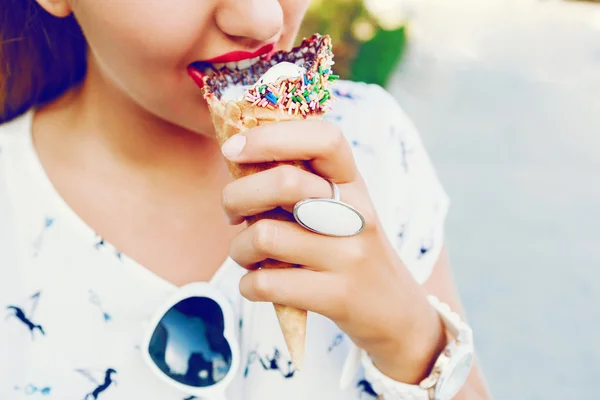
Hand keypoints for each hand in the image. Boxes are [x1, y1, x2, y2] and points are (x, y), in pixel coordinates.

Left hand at [220, 119, 445, 382]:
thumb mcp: (338, 208)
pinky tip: (257, 285)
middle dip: (235, 197)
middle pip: (283, 183)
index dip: (270, 136)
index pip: (323, 138)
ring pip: (265, 235)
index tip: (233, 148)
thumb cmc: (348, 251)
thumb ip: (299, 182)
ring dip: (239, 249)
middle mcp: (356, 214)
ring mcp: (350, 255)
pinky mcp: (338, 296)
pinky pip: (267, 283)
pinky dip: (248, 285)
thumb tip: (237, 155)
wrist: (395, 311)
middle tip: (232, 214)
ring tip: (250, 256)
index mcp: (353, 183)